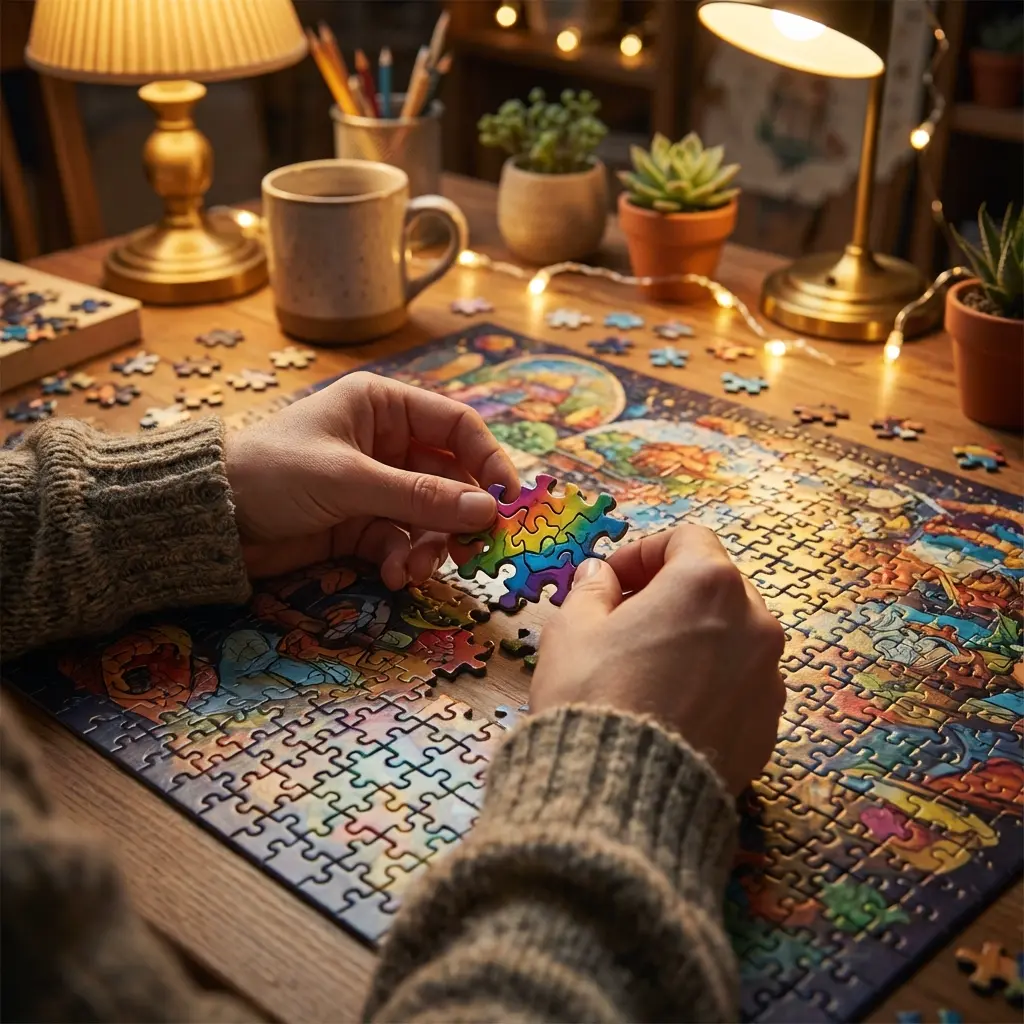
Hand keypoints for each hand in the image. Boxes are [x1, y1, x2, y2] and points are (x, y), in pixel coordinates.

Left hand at [225, 372, 518, 584]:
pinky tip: (394, 574)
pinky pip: (402, 541)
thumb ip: (419, 496)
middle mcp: (386, 443)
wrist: (209, 520)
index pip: (457, 426)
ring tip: (415, 570)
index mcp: (383, 407)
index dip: (488, 461)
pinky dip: (404, 559)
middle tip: (474, 551)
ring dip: (430, 546)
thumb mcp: (348, 480)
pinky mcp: (360, 524)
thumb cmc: (272, 473)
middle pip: (450, 478)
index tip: (507, 502)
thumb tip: (487, 511)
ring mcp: (375, 486)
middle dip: (459, 516)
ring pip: (429, 517)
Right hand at [530, 525, 784, 794]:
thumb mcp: (572, 629)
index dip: (643, 553)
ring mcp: (769, 675)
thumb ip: (591, 589)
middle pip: (714, 586)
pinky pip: (741, 684)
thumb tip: (599, 576)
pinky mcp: (770, 723)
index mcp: (707, 583)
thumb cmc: (594, 696)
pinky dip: (712, 682)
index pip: (685, 539)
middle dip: (671, 595)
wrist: (624, 794)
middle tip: (625, 621)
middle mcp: (754, 621)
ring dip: (695, 638)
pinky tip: (672, 708)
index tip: (612, 579)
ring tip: (649, 669)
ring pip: (732, 636)